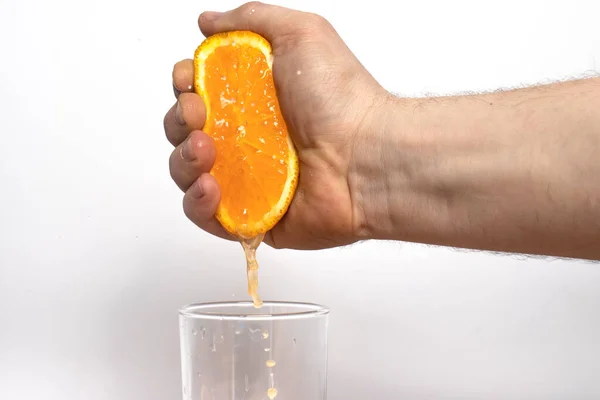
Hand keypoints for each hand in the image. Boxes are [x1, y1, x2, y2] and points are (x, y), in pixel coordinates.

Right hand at [164, 2, 391, 249]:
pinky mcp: (253, 215)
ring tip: (205, 151)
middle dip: (180, 120)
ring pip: (189, 173)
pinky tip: (210, 187)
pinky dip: (197, 204)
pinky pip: (207, 216)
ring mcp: (248, 178)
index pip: (199, 92)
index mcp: (254, 98)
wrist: (367, 156)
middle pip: (186, 131)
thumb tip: (209, 22)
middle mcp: (248, 138)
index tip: (191, 81)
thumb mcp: (300, 33)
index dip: (185, 85)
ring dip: (183, 161)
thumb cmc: (340, 98)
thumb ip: (250, 21)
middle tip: (199, 115)